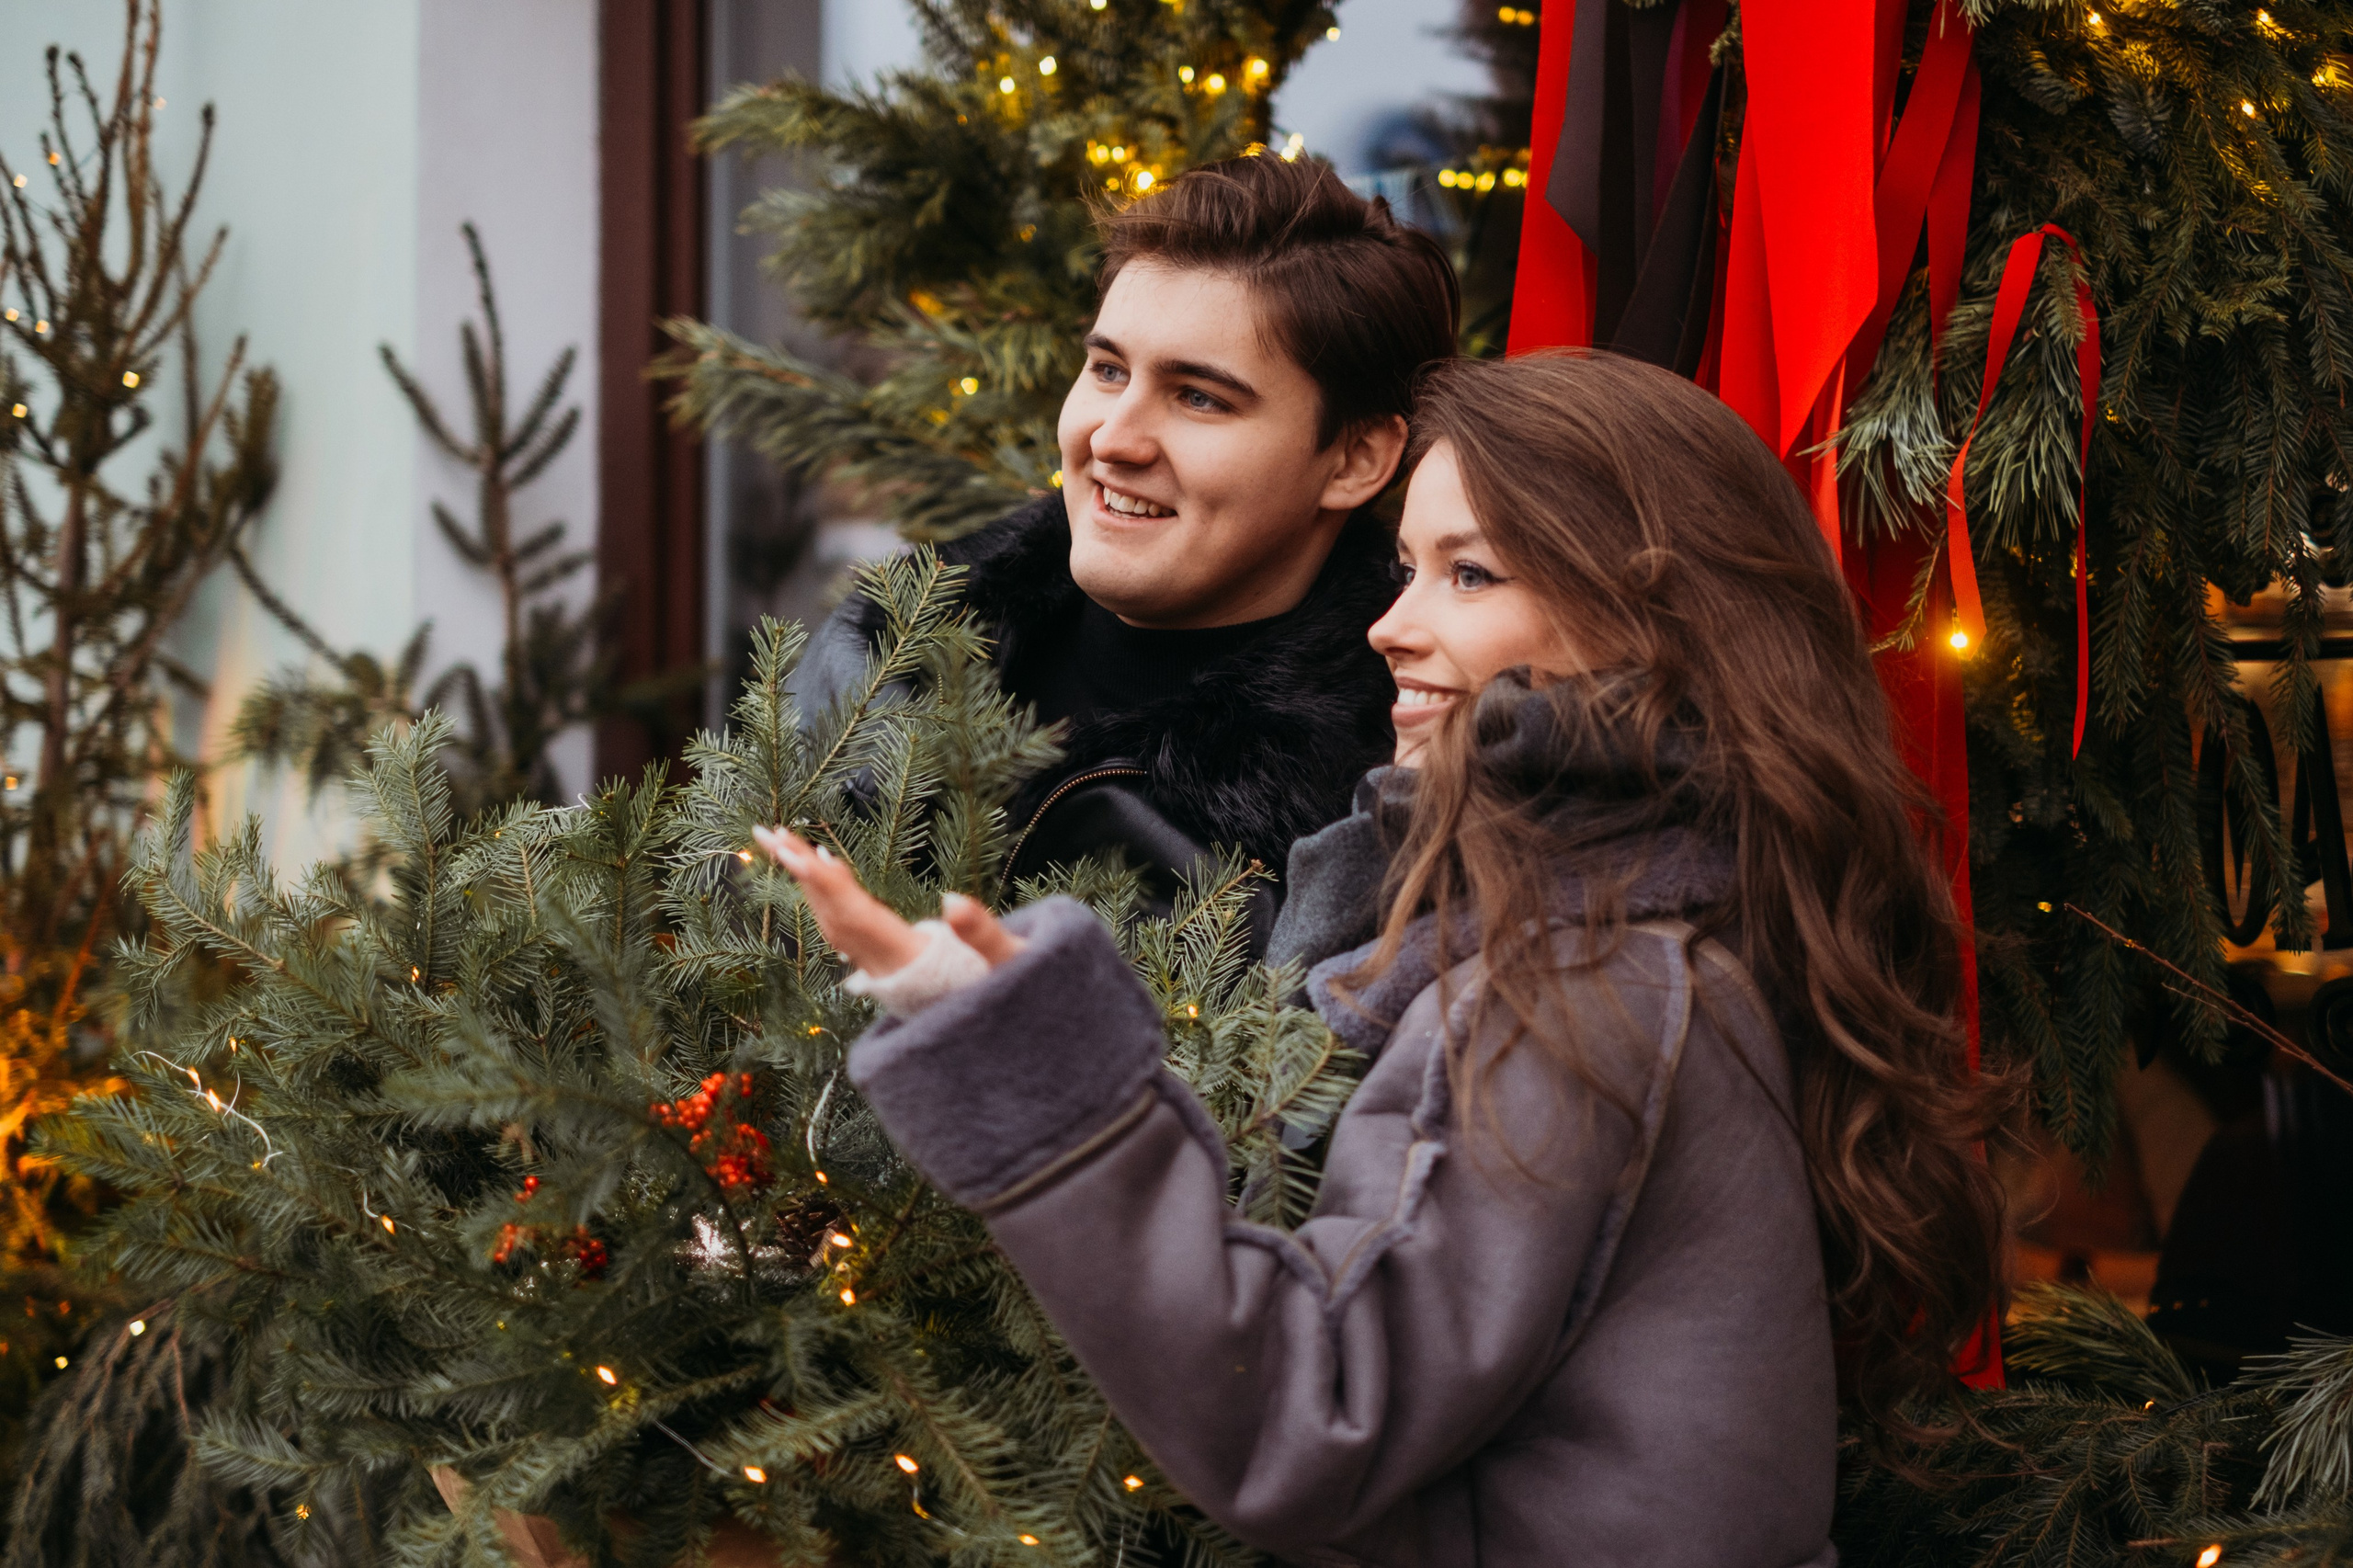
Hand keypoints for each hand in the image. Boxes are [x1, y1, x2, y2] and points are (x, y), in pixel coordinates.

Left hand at [751, 826, 1022, 975]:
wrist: (1013, 1045)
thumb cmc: (1020, 1000)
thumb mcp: (1012, 964)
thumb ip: (982, 934)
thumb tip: (951, 901)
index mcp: (911, 964)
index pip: (857, 918)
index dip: (828, 885)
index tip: (801, 853)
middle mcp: (887, 969)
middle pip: (833, 916)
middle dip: (801, 875)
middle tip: (770, 833)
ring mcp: (885, 970)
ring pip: (834, 924)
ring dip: (809, 883)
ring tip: (785, 842)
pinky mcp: (890, 964)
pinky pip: (848, 929)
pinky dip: (831, 897)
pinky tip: (825, 869)